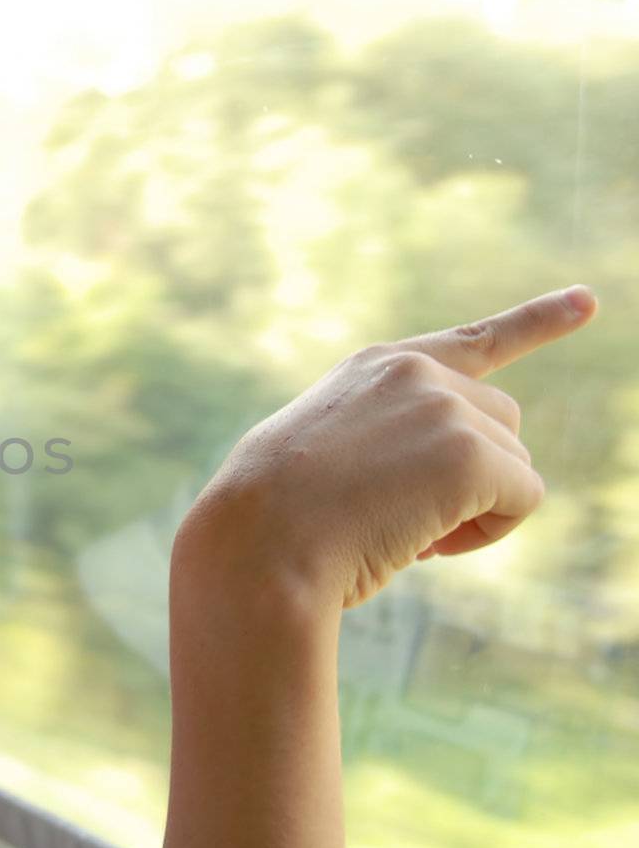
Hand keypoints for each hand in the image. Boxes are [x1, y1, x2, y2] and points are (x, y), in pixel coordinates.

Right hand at [183, 285, 598, 611]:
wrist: (259, 541)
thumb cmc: (275, 518)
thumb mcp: (324, 456)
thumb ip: (392, 442)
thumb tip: (471, 480)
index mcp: (375, 367)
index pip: (475, 342)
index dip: (537, 322)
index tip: (588, 302)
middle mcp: (416, 373)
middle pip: (500, 425)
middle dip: (475, 475)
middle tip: (409, 522)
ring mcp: (445, 408)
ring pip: (513, 466)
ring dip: (475, 509)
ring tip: (404, 535)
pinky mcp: (471, 455)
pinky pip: (521, 500)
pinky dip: (488, 533)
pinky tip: (429, 546)